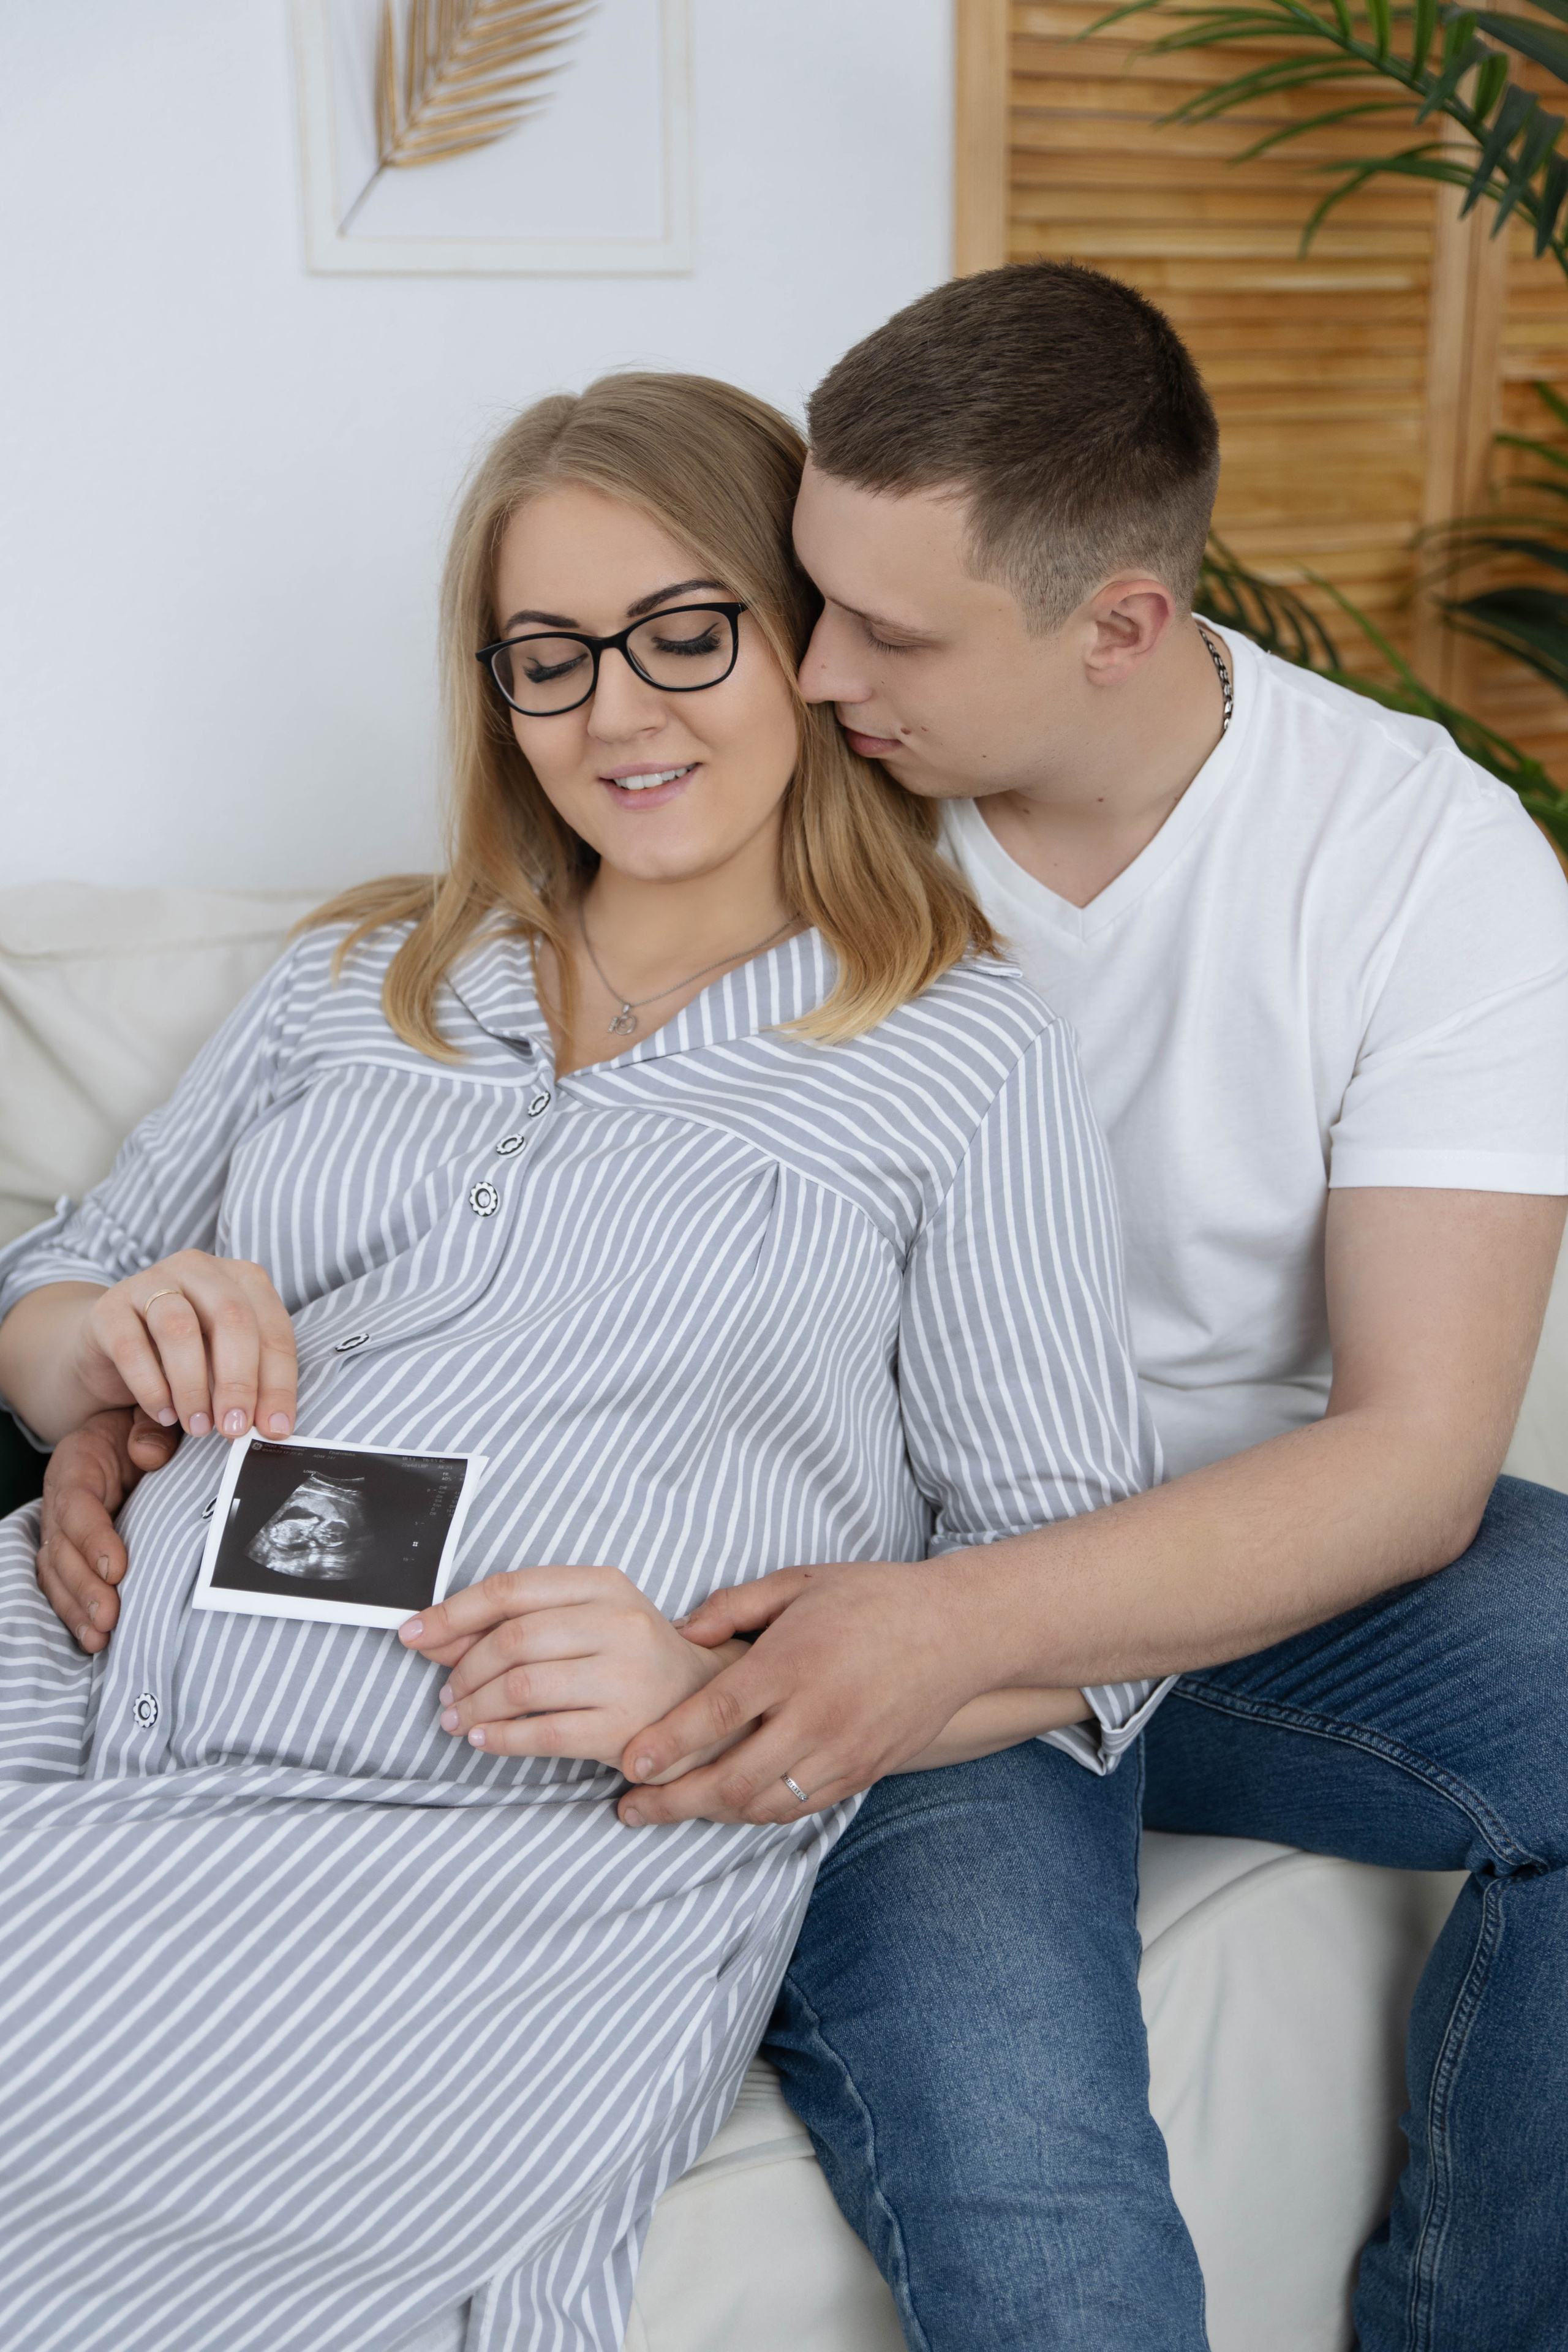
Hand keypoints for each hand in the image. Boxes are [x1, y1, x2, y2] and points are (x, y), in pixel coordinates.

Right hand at [36, 1407, 180, 1651]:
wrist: (120, 1432)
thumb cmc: (140, 1427)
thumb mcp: (147, 1417)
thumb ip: (150, 1431)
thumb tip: (150, 1456)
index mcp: (77, 1463)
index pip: (77, 1505)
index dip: (93, 1538)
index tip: (116, 1567)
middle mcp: (60, 1499)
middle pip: (62, 1548)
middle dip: (84, 1586)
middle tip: (110, 1616)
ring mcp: (60, 1528)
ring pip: (57, 1572)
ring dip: (76, 1608)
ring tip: (99, 1638)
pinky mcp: (68, 1551)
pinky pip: (62, 1584)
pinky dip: (74, 1612)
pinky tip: (92, 1640)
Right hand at [68, 1251, 297, 1439]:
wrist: (111, 1345)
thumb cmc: (182, 1358)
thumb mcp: (222, 1370)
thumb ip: (245, 1392)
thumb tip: (270, 1432)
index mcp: (243, 1278)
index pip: (273, 1328)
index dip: (278, 1382)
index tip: (275, 1429)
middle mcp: (200, 1270)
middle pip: (232, 1317)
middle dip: (239, 1381)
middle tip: (235, 1428)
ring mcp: (151, 1282)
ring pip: (180, 1328)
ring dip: (193, 1386)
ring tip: (199, 1427)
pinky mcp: (109, 1307)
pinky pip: (132, 1346)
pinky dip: (151, 1387)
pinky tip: (164, 1415)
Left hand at [398, 1565, 755, 1774]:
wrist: (705, 1705)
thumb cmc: (630, 1659)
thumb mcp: (584, 1622)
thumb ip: (515, 1624)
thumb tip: (431, 1635)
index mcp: (604, 1585)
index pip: (512, 1590)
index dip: (453, 1612)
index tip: (412, 1633)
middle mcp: (619, 1623)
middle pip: (512, 1640)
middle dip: (463, 1670)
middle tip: (445, 1694)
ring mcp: (625, 1675)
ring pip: (520, 1687)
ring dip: (474, 1707)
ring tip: (457, 1720)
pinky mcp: (624, 1727)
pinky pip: (541, 1733)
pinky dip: (500, 1739)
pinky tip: (483, 1740)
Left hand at [610, 1558, 987, 1827]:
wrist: (958, 1631)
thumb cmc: (873, 1598)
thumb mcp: (799, 1581)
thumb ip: (733, 1606)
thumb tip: (680, 1633)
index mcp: (793, 1662)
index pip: (716, 1715)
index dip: (666, 1744)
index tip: (628, 1765)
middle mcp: (816, 1714)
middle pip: (731, 1777)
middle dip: (673, 1800)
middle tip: (630, 1808)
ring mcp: (843, 1750)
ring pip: (763, 1804)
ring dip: (710, 1814)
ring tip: (670, 1810)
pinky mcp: (864, 1771)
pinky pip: (800, 1806)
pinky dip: (757, 1812)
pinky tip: (728, 1805)